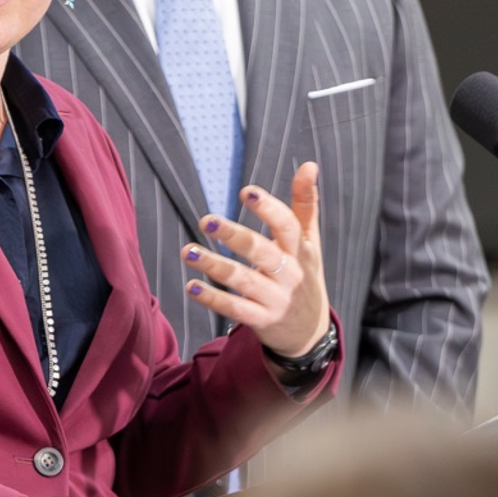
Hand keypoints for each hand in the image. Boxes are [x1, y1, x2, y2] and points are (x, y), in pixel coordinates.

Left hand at [181, 161, 330, 360]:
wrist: (309, 331)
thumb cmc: (304, 275)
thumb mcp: (308, 242)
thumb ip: (305, 204)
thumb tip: (309, 165)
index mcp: (300, 250)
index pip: (287, 225)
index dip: (269, 208)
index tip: (246, 191)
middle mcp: (290, 274)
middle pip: (262, 251)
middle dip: (234, 236)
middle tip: (206, 219)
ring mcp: (275, 299)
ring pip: (244, 280)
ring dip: (214, 266)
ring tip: (188, 251)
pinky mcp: (261, 320)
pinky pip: (235, 309)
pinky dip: (213, 298)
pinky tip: (191, 286)